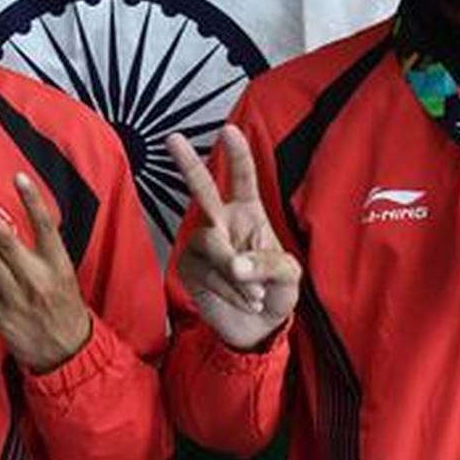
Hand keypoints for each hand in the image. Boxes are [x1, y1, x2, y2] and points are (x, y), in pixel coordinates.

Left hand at [0, 173, 91, 373]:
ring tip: (2, 276)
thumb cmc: (63, 306)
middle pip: (3, 238)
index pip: (44, 225)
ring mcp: (17, 297)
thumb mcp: (62, 274)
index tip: (19, 177)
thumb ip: (40, 254)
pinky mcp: (2, 316)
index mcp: (57, 264)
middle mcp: (37, 278)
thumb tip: (4, 233)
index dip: (31, 199)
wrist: (67, 350)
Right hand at [166, 125, 300, 349]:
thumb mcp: (287, 276)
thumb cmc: (275, 292)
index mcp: (249, 214)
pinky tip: (242, 299)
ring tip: (254, 295)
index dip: (237, 155)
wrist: (256, 329)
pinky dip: (228, 290)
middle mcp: (222, 222)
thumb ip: (267, 264)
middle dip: (187, 163)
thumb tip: (237, 264)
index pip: (242, 179)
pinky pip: (206, 272)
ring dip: (236, 274)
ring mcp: (203, 244)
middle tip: (172, 138)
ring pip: (212, 244)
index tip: (228, 130)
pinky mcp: (189, 267)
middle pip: (202, 189)